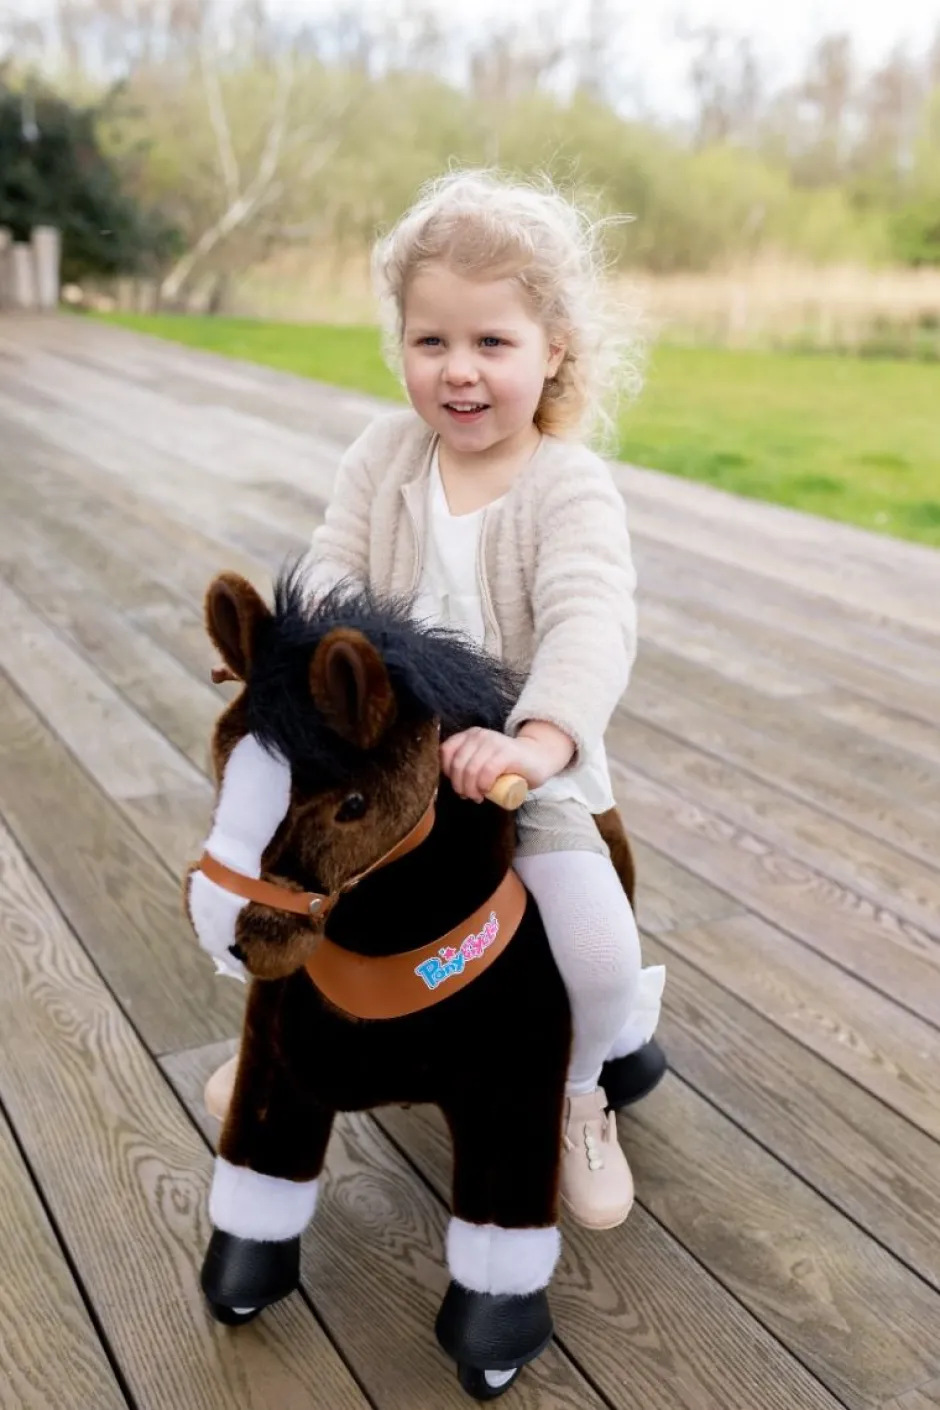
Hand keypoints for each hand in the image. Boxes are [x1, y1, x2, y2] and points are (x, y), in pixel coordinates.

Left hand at [441, 722, 574, 802]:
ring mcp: (493, 742)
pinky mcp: (506, 753)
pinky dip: (483, 785)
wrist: (538, 758)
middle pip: (458, 765)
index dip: (447, 772)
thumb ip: (466, 762)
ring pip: (470, 770)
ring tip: (477, 797)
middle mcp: (479, 735)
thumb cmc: (507, 764)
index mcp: (470, 735)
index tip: (457, 785)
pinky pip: (487, 771)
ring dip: (470, 789)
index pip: (446, 752)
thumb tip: (446, 779)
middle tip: (468, 796)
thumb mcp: (482, 759)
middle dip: (459, 786)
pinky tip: (486, 791)